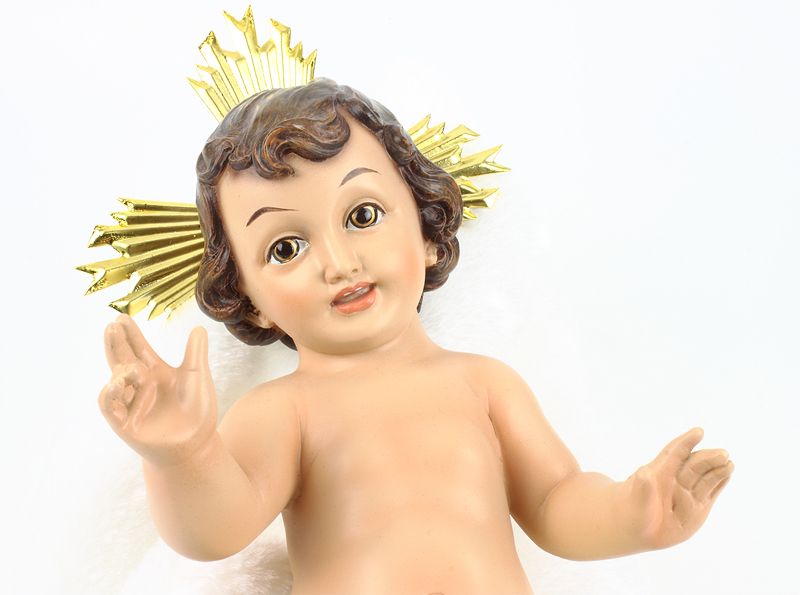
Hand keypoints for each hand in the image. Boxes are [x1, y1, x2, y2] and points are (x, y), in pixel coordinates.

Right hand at [99, 315, 216, 465]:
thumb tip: (199, 327)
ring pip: (115, 380)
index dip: (130, 335)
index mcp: (156, 373)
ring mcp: (131, 403)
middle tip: (112, 325)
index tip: (121, 318)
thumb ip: (195, 353)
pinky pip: (109, 405)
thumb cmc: (197, 411)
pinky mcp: (124, 422)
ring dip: (120, 369)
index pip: (138, 349)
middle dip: (116, 343)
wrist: (197, 444)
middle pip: (122, 359)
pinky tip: (116, 382)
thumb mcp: (197, 377)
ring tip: (132, 367)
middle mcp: (139, 386)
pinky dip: (110, 393)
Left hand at [625, 427, 733, 549]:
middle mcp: (675, 480)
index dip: (685, 442)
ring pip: (705, 477)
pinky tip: (728, 473)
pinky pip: (711, 492)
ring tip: (729, 463)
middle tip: (722, 453)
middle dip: (707, 458)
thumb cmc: (633, 512)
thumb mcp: (636, 502)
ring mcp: (687, 493)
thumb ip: (642, 488)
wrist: (638, 531)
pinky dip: (720, 482)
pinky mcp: (697, 507)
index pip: (674, 453)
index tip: (699, 431)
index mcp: (658, 473)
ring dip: (717, 469)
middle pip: (694, 464)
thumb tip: (643, 472)